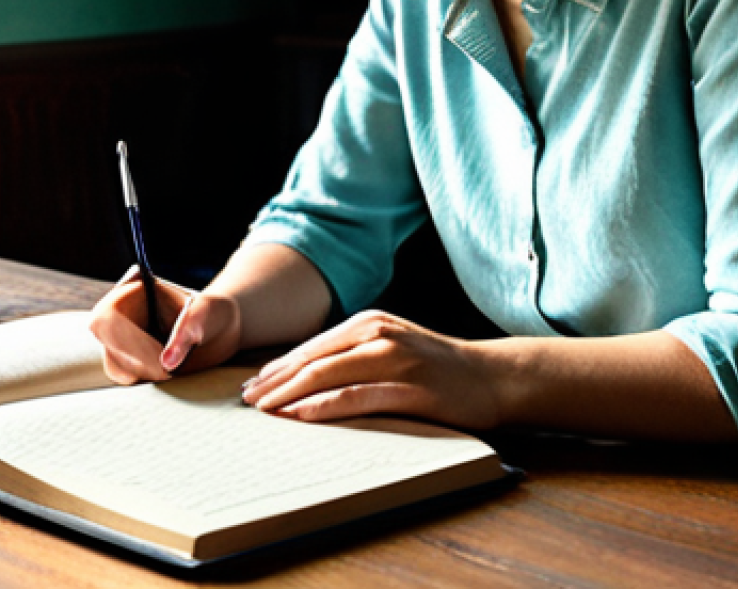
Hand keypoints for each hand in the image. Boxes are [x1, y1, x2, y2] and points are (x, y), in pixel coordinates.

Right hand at [88, 266, 241, 384]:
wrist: (217, 327)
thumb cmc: (210, 312)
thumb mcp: (204, 313)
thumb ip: (187, 332)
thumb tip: (166, 364)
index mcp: (133, 289)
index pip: (107, 316)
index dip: (123, 340)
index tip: (156, 358)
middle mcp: (120, 312)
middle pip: (106, 343)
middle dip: (135, 361)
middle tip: (167, 373)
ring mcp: (120, 336)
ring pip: (113, 364)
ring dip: (140, 373)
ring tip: (171, 371)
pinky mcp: (128, 358)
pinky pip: (123, 375)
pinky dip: (142, 379)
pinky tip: (166, 373)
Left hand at [241, 309, 500, 428]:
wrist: (491, 375)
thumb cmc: (436, 366)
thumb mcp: (390, 347)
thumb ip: (353, 354)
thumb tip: (305, 378)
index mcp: (368, 323)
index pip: (311, 346)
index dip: (278, 366)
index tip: (251, 384)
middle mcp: (376, 334)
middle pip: (313, 359)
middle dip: (274, 380)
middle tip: (245, 400)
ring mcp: (393, 358)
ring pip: (328, 374)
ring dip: (289, 392)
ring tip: (263, 408)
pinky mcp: (409, 387)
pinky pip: (356, 396)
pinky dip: (323, 406)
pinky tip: (300, 415)